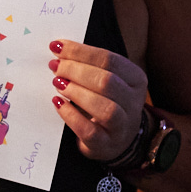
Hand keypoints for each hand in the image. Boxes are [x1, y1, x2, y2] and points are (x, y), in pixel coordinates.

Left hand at [48, 39, 148, 165]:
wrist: (116, 139)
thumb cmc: (105, 102)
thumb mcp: (104, 81)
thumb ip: (87, 65)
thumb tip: (58, 48)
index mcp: (135, 79)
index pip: (109, 60)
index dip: (80, 52)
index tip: (56, 46)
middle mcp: (133, 102)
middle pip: (107, 82)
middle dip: (76, 71)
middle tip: (55, 67)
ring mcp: (122, 126)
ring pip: (105, 108)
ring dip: (77, 92)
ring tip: (57, 84)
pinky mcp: (106, 145)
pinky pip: (90, 131)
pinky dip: (71, 116)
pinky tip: (58, 104)